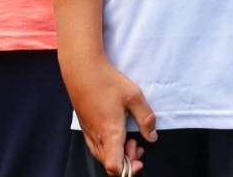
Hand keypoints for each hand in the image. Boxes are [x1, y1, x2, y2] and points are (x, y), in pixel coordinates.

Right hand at [65, 55, 155, 174]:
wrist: (81, 66)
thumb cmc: (106, 79)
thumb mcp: (134, 96)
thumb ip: (146, 119)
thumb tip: (152, 137)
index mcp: (109, 131)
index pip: (114, 167)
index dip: (129, 170)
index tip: (139, 157)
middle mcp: (96, 134)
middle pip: (108, 164)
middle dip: (126, 160)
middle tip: (137, 143)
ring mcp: (87, 130)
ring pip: (101, 155)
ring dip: (116, 153)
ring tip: (127, 137)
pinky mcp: (83, 123)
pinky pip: (95, 145)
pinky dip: (107, 146)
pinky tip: (114, 131)